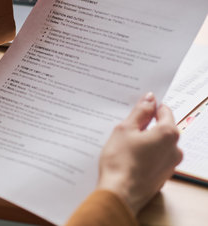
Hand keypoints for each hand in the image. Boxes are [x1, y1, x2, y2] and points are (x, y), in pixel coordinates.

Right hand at [97, 93, 182, 215]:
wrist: (118, 195)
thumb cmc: (120, 161)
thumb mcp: (126, 129)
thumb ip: (140, 112)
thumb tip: (150, 99)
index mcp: (168, 133)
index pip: (164, 110)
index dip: (149, 107)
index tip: (136, 108)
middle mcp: (174, 149)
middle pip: (162, 127)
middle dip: (146, 124)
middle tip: (126, 125)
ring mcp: (170, 165)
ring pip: (158, 143)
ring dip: (145, 139)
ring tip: (124, 142)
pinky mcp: (162, 176)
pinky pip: (155, 157)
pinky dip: (145, 153)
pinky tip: (129, 155)